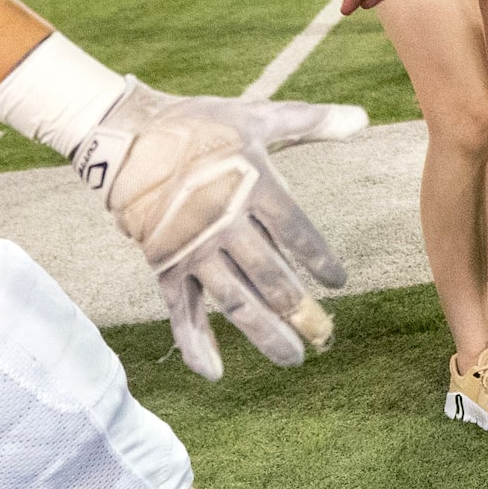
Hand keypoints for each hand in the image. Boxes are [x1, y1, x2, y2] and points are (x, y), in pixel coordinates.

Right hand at [77, 83, 366, 379]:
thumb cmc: (198, 123)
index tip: (339, 282)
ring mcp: (192, 248)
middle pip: (271, 278)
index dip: (320, 260)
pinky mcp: (164, 264)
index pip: (297, 232)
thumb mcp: (257, 116)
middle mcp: (224, 222)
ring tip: (293, 358)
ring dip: (264, 334)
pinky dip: (195, 343)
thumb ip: (311, 122)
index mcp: (252, 185)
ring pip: (235, 302)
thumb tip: (362, 117)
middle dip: (300, 311)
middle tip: (325, 336)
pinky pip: (180, 311)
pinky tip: (215, 372)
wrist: (125, 134)